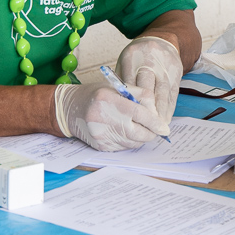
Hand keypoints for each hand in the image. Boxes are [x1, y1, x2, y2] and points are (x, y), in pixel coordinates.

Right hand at [53, 80, 170, 150]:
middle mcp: (103, 119)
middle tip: (155, 129)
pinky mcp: (100, 146)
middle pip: (138, 133)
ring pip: (133, 142)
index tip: (165, 128)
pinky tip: (124, 131)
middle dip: (151, 132)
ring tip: (136, 126)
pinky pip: (123, 147)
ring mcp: (101, 135)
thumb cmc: (97, 95)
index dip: (155, 122)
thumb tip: (158, 113)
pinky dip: (129, 140)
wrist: (70, 109)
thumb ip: (140, 96)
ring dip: (140, 137)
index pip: (139, 114)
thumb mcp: (118, 87)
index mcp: (108, 99)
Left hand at [116, 36, 182, 123]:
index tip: (129, 119)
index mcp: (131, 58)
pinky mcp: (177, 73)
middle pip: (148, 89)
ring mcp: (165, 67)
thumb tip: (121, 107)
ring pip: (163, 93)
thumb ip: (123, 82)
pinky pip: (173, 93)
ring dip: (160, 112)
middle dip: (147, 111)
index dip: (131, 103)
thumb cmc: (138, 57)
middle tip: (145, 128)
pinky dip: (169, 108)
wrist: (163, 40)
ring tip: (157, 128)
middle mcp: (150, 62)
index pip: (130, 84)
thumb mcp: (125, 63)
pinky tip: (165, 119)